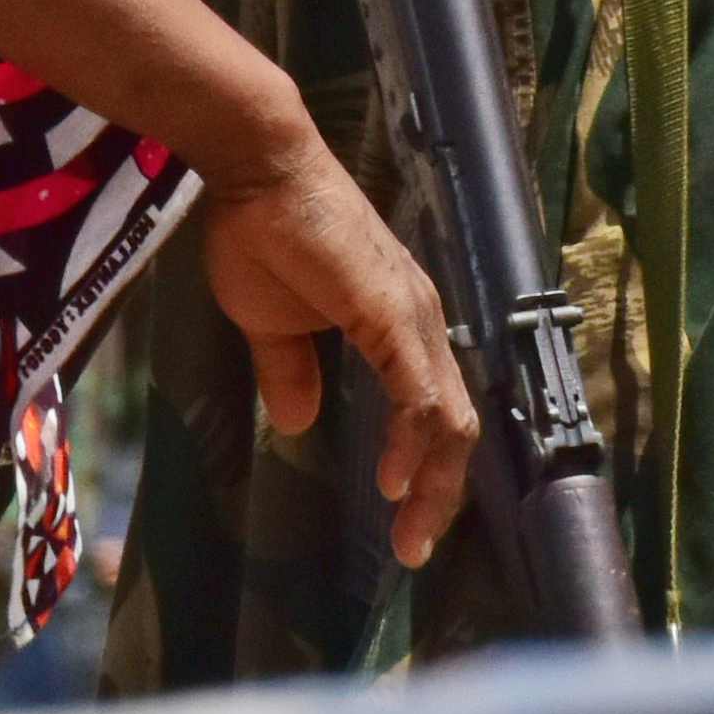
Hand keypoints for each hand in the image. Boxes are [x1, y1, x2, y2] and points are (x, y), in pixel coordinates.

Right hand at [193, 133, 473, 568]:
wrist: (256, 168)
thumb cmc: (263, 232)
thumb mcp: (273, 323)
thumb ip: (293, 372)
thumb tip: (301, 423)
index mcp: (400, 324)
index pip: (435, 409)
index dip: (426, 467)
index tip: (401, 517)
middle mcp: (421, 321)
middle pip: (456, 422)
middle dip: (439, 492)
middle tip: (414, 545)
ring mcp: (413, 315)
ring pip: (448, 416)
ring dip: (433, 481)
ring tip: (410, 531)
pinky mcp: (392, 312)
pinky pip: (419, 392)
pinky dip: (415, 441)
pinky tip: (396, 479)